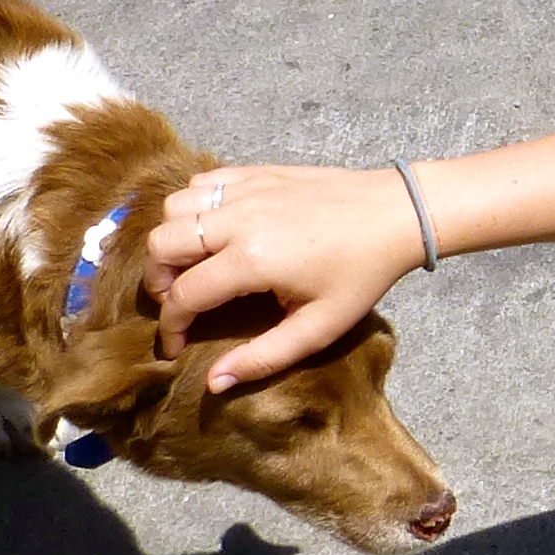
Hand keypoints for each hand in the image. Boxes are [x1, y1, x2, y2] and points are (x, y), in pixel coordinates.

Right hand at [142, 162, 425, 387]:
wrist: (395, 213)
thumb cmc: (360, 275)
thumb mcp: (318, 328)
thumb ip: (262, 357)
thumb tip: (213, 382)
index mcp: (252, 260)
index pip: (182, 295)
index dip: (171, 327)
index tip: (177, 347)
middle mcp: (238, 219)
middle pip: (161, 244)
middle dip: (159, 280)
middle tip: (181, 303)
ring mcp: (244, 190)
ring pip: (174, 208)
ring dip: (173, 239)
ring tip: (195, 266)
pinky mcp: (254, 171)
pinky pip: (200, 184)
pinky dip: (193, 207)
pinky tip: (214, 231)